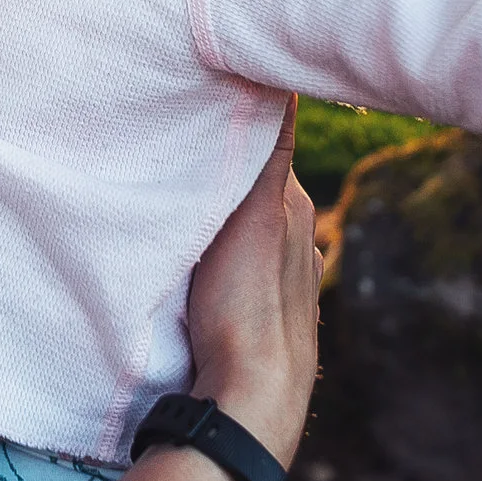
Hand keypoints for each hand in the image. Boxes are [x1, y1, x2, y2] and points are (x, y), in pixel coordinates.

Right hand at [184, 104, 319, 465]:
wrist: (252, 399)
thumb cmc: (246, 303)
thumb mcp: (253, 211)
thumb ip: (269, 150)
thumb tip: (283, 81)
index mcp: (294, 204)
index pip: (268, 142)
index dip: (240, 120)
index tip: (206, 94)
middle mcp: (299, 236)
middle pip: (258, 183)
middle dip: (229, 165)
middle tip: (182, 145)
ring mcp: (287, 277)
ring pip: (252, 226)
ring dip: (226, 212)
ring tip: (186, 202)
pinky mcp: (270, 312)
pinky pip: (247, 264)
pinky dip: (229, 251)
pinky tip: (206, 261)